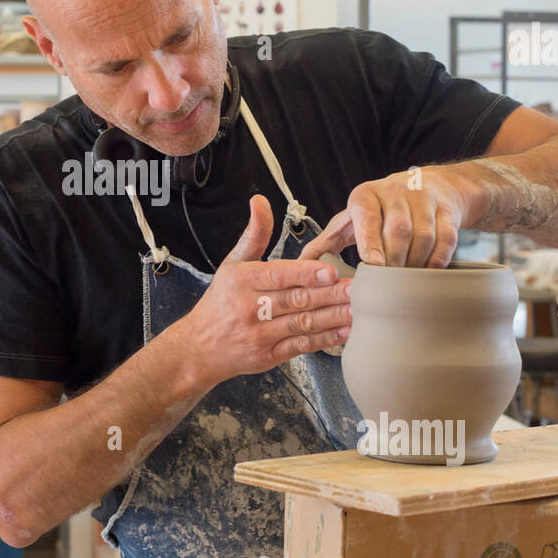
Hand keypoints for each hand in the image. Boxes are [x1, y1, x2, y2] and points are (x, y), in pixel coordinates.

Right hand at [173, 194, 351, 383]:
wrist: (199, 347)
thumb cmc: (220, 301)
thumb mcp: (232, 264)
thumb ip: (254, 234)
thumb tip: (260, 201)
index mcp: (241, 281)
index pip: (278, 275)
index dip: (306, 274)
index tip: (332, 270)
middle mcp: (249, 308)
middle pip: (295, 300)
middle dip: (329, 295)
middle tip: (358, 289)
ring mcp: (259, 335)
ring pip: (302, 324)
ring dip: (332, 318)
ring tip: (358, 310)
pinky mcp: (268, 356)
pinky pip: (300, 347)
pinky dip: (324, 339)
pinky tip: (344, 332)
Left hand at [298, 166, 469, 267]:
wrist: (430, 186)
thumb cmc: (379, 211)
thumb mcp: (349, 222)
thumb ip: (324, 245)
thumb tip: (297, 269)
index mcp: (364, 196)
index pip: (367, 216)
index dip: (370, 241)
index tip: (372, 265)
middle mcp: (394, 192)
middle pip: (397, 230)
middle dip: (394, 259)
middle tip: (389, 285)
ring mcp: (424, 199)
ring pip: (423, 235)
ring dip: (415, 262)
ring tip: (406, 282)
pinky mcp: (447, 210)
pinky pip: (446, 238)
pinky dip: (438, 259)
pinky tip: (428, 272)